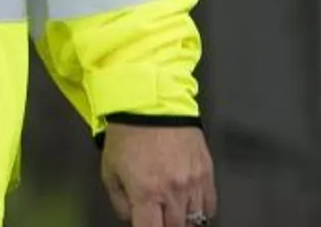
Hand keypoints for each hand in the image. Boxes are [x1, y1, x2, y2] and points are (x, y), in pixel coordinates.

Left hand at [101, 123, 216, 225]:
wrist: (151, 106)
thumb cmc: (127, 135)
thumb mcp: (109, 170)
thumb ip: (119, 201)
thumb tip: (130, 219)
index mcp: (146, 191)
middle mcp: (173, 191)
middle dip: (164, 225)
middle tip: (156, 216)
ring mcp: (194, 183)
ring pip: (195, 220)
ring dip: (182, 220)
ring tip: (171, 211)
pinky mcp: (207, 174)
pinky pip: (210, 205)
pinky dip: (200, 210)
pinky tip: (188, 205)